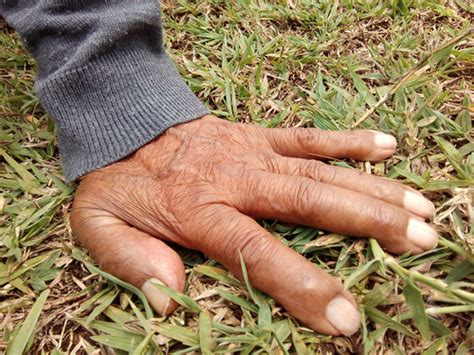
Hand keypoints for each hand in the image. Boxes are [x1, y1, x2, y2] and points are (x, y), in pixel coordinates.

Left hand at [70, 115, 436, 335]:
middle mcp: (238, 180)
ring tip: (421, 206)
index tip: (347, 320)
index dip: (304, 288)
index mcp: (201, 211)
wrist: (127, 122)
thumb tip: (169, 298)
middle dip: (369, 224)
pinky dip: (348, 141)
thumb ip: (130, 261)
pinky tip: (387, 147)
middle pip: (311, 202)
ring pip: (321, 170)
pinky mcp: (260, 134)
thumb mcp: (99, 225)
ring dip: (373, 188)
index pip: (260, 254)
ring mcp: (254, 152)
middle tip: (422, 242)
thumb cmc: (119, 180)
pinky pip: (309, 136)